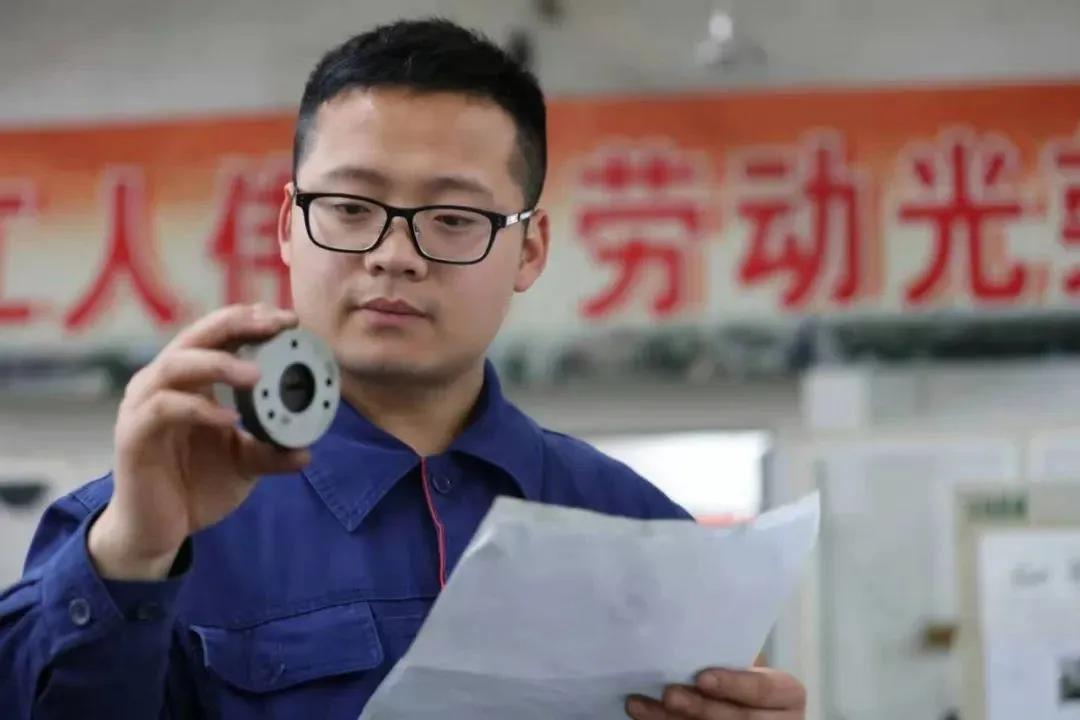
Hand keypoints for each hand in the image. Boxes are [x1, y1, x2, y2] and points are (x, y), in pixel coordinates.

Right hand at [88, 304, 311, 580]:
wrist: (158, 531)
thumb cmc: (196, 485)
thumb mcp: (246, 464)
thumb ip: (272, 450)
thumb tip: (307, 450)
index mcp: (190, 379)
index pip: (219, 333)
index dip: (251, 319)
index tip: (290, 320)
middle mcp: (163, 382)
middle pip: (198, 335)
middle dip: (239, 324)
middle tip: (279, 328)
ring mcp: (143, 406)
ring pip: (177, 364)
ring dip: (220, 363)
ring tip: (258, 376)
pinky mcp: (133, 435)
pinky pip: (164, 409)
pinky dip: (200, 409)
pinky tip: (231, 420)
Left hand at [626, 667, 805, 719]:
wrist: (746, 704)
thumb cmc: (743, 675)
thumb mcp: (749, 663)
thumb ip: (731, 656)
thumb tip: (689, 628)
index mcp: (787, 694)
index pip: (762, 689)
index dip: (733, 684)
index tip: (702, 677)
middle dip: (699, 708)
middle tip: (668, 694)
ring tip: (640, 705)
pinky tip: (644, 716)